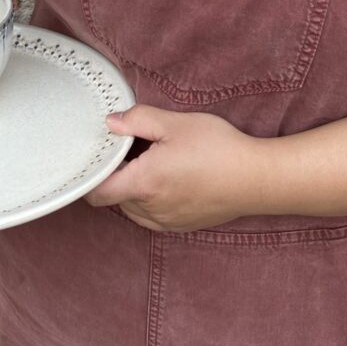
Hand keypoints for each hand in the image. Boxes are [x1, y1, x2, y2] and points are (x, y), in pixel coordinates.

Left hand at [85, 105, 259, 231]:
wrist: (256, 179)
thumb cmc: (218, 149)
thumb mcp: (175, 123)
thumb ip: (137, 120)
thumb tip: (110, 122)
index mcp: (144, 183)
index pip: (97, 192)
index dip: (90, 175)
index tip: (97, 155)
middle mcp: (150, 209)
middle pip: (113, 197)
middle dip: (115, 175)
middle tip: (130, 149)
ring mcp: (166, 221)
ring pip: (131, 207)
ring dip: (132, 188)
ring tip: (152, 161)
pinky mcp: (181, 225)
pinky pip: (150, 215)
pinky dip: (149, 199)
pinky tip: (168, 178)